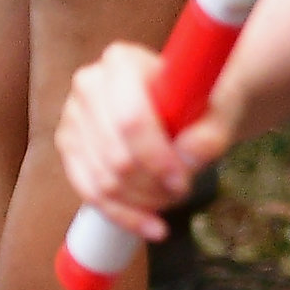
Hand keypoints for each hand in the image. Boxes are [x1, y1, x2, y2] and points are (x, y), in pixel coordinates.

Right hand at [54, 38, 233, 248]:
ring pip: (102, 179)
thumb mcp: (220, 109)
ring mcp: (73, 117)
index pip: (131, 120)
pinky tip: (152, 227)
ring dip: (142, 200)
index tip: (183, 181)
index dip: (156, 158)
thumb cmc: (204, 99)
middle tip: (184, 190)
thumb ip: (210, 132)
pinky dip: (123, 215)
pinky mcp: (69, 147)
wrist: (190, 100)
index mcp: (122, 62)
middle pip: (116, 156)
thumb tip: (191, 157)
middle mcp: (88, 84)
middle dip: (153, 185)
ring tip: (173, 199)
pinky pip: (89, 192)